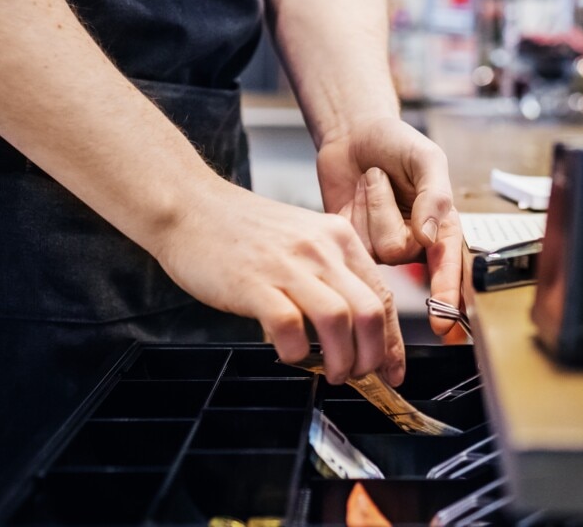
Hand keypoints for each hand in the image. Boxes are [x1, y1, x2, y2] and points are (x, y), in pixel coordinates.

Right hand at [153, 179, 403, 385]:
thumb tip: (351, 328)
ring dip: (342, 360)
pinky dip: (295, 352)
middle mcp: (320, 249)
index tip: (393, 369)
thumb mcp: (301, 239)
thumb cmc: (241, 230)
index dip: (392, 341)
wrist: (190, 206)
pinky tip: (290, 353)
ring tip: (333, 373)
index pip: (382, 295)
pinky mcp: (254, 283)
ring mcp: (288, 265)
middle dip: (373, 356)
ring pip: (339, 321)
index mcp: (338, 237)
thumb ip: (327, 275)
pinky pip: (289, 327)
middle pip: (370, 311)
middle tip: (361, 376)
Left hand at [316, 117, 463, 335]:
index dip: (447, 295)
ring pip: (375, 246)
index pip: (450, 268)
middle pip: (401, 252)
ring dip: (371, 203)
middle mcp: (416, 243)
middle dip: (388, 209)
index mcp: (443, 226)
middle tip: (385, 175)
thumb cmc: (397, 143)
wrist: (354, 133)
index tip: (444, 323)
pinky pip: (353, 241)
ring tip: (373, 180)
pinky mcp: (356, 245)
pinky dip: (355, 208)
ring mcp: (383, 247)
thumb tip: (429, 237)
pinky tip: (360, 192)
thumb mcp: (426, 158)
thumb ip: (436, 195)